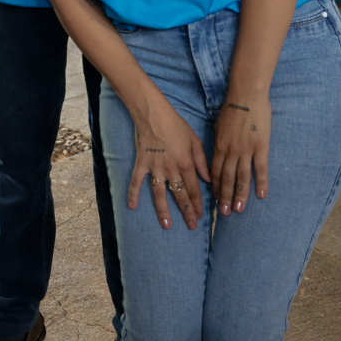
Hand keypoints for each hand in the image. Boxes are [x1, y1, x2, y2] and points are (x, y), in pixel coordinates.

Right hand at [128, 99, 210, 229]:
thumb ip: (202, 162)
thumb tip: (208, 180)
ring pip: (160, 193)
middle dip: (187, 212)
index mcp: (186, 164)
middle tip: (191, 226)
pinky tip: (132, 206)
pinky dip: (133, 193)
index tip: (201, 217)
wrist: (153, 114)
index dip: (198, 204)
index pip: (194, 189)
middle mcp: (171, 169)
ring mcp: (155, 167)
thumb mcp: (195, 141)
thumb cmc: (176, 125)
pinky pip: (136, 181)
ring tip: (167, 225)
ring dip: (164, 210)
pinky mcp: (141, 163)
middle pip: (180, 195)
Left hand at [212, 95, 270, 214]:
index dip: (216, 187)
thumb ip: (218, 142)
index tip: (215, 200)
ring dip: (240, 195)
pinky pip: (261, 168)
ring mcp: (246, 150)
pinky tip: (261, 195)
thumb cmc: (231, 108)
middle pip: (227, 178)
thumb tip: (216, 154)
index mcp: (219, 146)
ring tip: (239, 210)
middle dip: (225, 197)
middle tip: (224, 213)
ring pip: (242, 177)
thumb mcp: (218, 126)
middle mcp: (231, 151)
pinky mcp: (261, 147)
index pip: (216, 172)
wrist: (246, 95)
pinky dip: (261, 182)